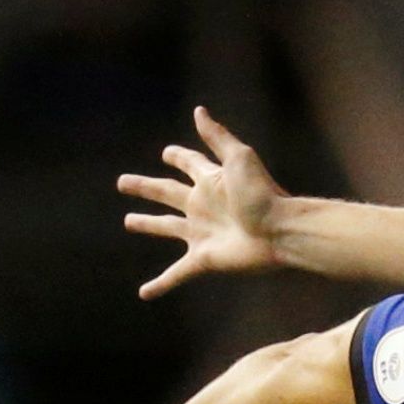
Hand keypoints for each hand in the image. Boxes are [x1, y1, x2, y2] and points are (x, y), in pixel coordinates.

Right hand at [120, 106, 286, 297]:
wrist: (280, 231)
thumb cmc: (263, 193)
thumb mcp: (239, 158)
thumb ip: (217, 137)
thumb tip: (199, 110)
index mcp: (210, 181)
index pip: (189, 164)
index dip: (178, 157)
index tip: (167, 153)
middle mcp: (202, 205)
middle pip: (166, 192)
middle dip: (145, 187)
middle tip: (123, 182)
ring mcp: (201, 233)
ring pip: (166, 227)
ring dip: (147, 224)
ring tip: (129, 222)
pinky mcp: (203, 258)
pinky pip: (176, 274)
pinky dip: (160, 284)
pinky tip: (145, 293)